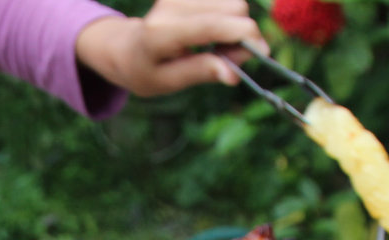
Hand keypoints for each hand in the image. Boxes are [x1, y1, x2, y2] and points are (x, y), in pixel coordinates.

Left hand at [75, 0, 265, 96]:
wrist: (127, 47)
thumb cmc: (146, 70)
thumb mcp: (166, 82)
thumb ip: (199, 73)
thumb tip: (233, 74)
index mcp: (161, 33)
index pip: (211, 25)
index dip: (243, 36)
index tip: (261, 53)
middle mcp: (170, 5)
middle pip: (233, 8)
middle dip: (242, 34)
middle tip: (228, 58)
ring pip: (233, 2)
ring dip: (235, 26)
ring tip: (217, 47)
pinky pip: (226, 0)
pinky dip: (229, 17)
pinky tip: (214, 32)